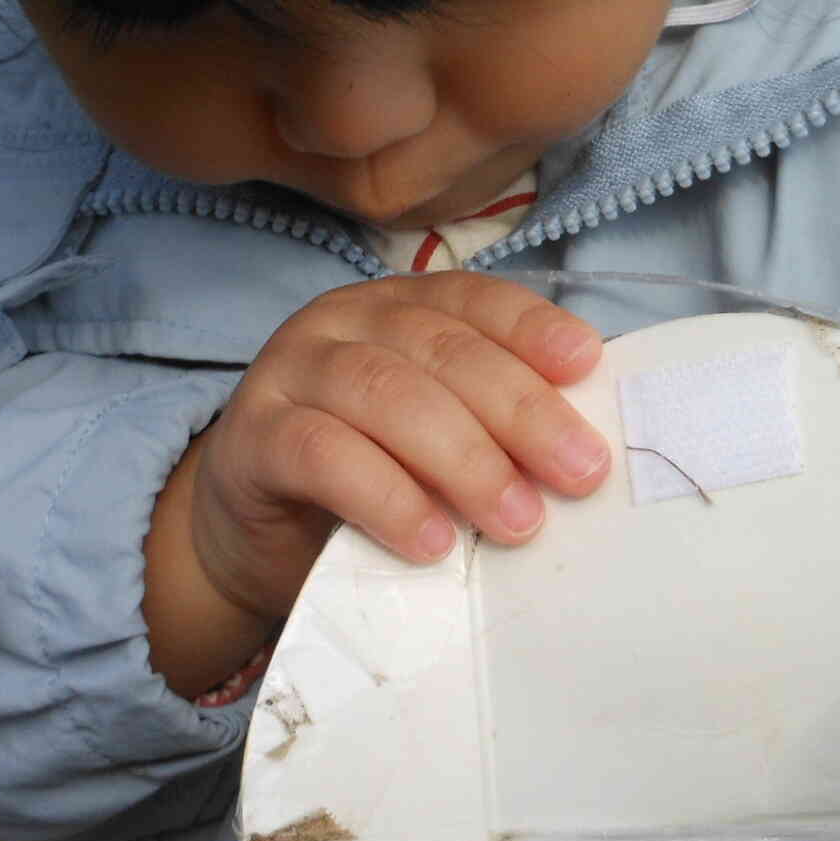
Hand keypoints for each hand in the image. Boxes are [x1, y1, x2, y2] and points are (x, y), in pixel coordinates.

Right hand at [145, 276, 606, 693]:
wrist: (254, 536)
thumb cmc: (365, 482)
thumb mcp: (436, 444)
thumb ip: (492, 430)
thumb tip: (583, 455)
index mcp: (399, 307)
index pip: (473, 299)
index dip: (532, 328)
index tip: (587, 367)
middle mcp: (343, 321)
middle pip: (440, 347)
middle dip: (519, 410)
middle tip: (578, 474)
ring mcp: (290, 371)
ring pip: (384, 392)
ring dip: (463, 458)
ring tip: (516, 520)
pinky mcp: (252, 436)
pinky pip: (321, 454)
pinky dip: (386, 496)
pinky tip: (431, 541)